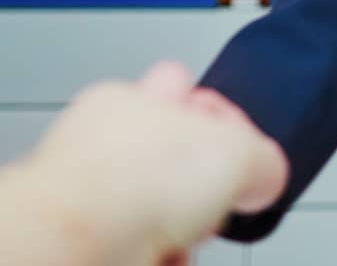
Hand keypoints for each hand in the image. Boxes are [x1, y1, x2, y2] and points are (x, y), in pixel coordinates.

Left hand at [23, 62, 288, 264]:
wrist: (73, 244)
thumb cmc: (130, 181)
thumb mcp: (239, 152)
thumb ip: (261, 158)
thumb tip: (262, 178)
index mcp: (128, 99)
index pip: (180, 88)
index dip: (216, 117)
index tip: (238, 146)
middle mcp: (99, 143)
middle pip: (166, 159)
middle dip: (196, 189)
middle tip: (211, 201)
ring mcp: (84, 196)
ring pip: (148, 212)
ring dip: (178, 233)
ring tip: (186, 240)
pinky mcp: (78, 241)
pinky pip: (132, 249)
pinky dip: (156, 259)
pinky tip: (164, 260)